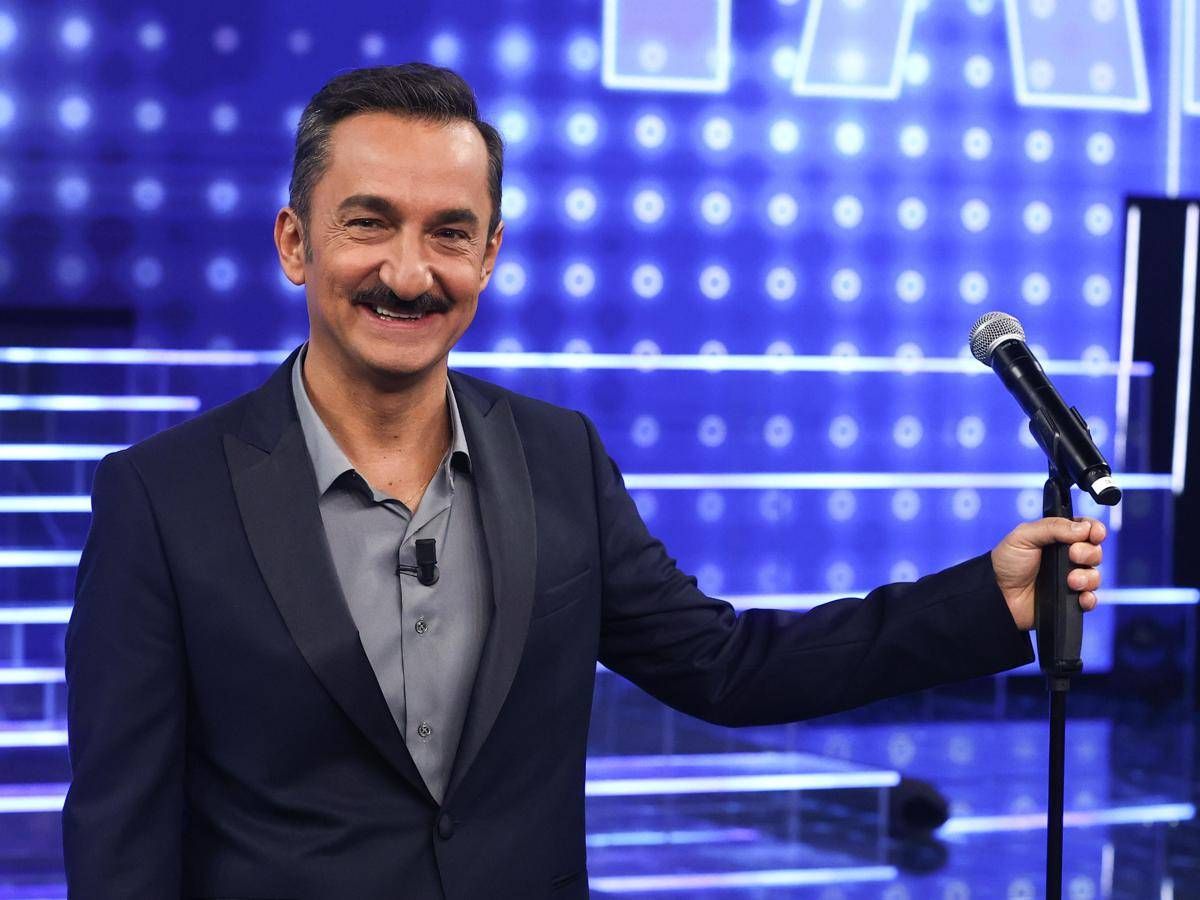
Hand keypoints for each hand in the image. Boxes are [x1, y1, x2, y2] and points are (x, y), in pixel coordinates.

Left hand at [990, 517, 1105, 630]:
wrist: (997, 594)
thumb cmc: (1006, 563)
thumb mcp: (1023, 536)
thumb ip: (1052, 527)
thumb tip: (1083, 528)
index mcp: (1057, 538)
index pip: (1086, 529)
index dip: (1095, 530)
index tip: (1093, 534)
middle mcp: (1066, 558)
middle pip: (1095, 551)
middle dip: (1089, 553)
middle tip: (1072, 555)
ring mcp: (1069, 579)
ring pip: (1095, 576)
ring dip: (1088, 577)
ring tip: (1070, 580)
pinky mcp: (1069, 600)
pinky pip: (1091, 599)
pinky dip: (1089, 598)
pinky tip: (1078, 596)